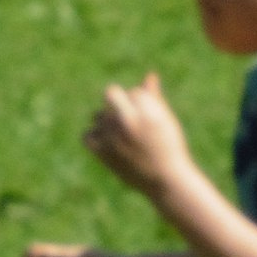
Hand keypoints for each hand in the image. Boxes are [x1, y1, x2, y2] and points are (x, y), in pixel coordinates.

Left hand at [82, 72, 193, 197]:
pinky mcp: (103, 152)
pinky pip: (87, 136)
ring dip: (107, 124)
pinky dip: (95, 139)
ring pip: (98, 116)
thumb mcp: (165, 121)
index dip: (140, 105)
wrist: (167, 181)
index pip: (133, 92)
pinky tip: (110, 146)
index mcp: (146, 109)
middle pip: (111, 94)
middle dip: (118, 104)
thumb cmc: (170, 148)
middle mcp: (128, 119)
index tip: (148, 122)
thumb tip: (150, 75)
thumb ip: (154, 97)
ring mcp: (113, 135)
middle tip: (128, 123)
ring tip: (124, 141)